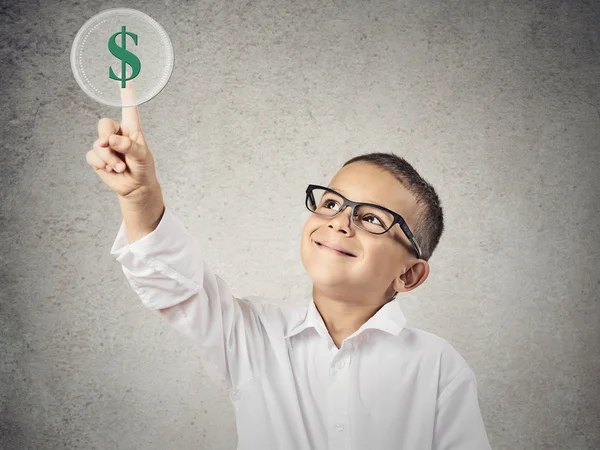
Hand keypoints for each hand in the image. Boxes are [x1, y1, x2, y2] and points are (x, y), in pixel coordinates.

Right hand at [86, 79, 159, 200]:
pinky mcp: (97, 157)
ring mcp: (105, 145)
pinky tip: (111, 170)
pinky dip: (102, 164)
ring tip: (120, 167)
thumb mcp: (142, 157)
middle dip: (106, 138)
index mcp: (131, 129)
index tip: (125, 77)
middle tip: (112, 148)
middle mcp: (117, 133)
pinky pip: (92, 156)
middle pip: (103, 124)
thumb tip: (110, 140)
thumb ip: (129, 147)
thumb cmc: (143, 168)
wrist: (135, 187)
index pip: (128, 108)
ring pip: (98, 144)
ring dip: (109, 159)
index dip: (126, 93)